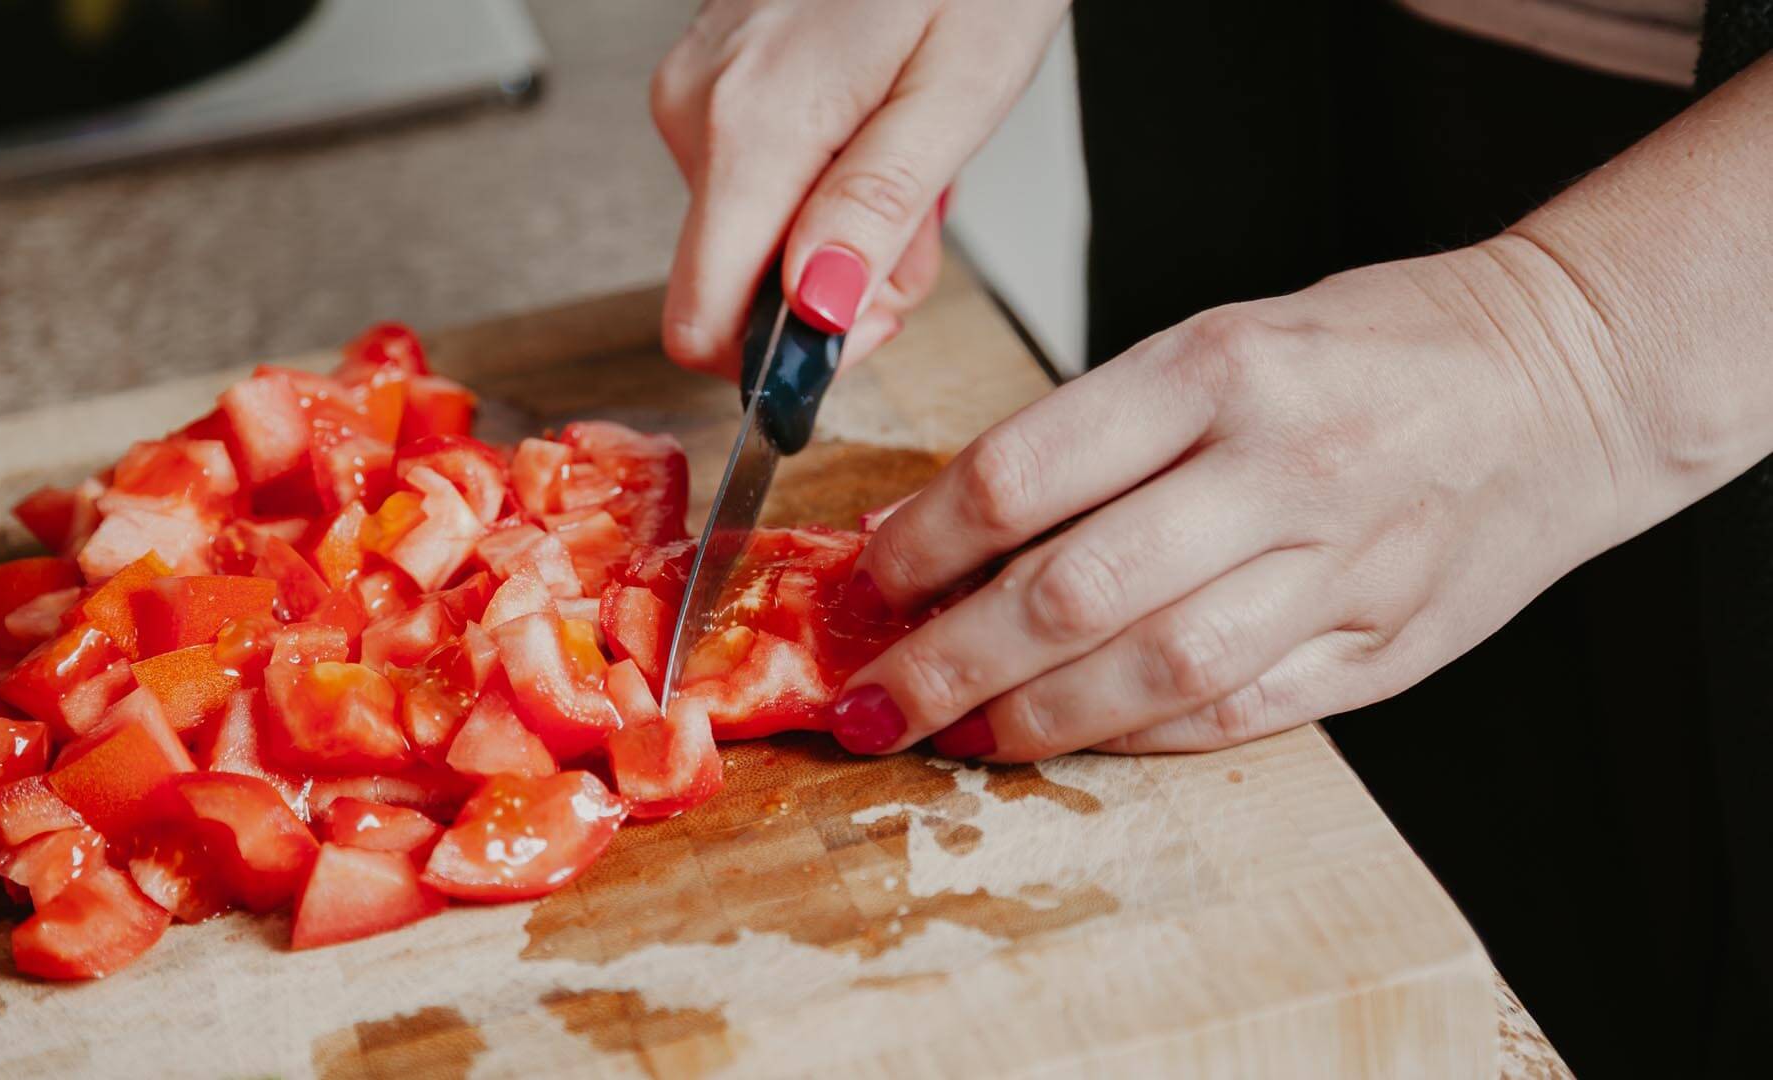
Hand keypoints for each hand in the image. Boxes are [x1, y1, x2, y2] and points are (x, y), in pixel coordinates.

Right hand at [650, 0, 1068, 375]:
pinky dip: (823, 180)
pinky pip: (754, 177)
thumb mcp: (956, 94)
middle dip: (834, 289)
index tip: (870, 323)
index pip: (704, 323)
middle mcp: (697, 109)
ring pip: (750, 235)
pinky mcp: (712, 75)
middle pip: (732, 286)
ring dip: (839, 231)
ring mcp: (696, 87)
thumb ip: (874, 214)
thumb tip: (814, 314)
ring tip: (911, 153)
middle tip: (919, 225)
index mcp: (751, 126)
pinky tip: (876, 123)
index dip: (786, 358)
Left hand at [831, 237, 1649, 759]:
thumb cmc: (1373, 350)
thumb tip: (946, 529)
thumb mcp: (1224, 342)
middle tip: (875, 702)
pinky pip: (1236, 715)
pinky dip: (1137, 737)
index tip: (869, 582)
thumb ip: (1099, 438)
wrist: (1564, 380)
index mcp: (1220, 366)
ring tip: (959, 734)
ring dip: (1033, 719)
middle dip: (948, 663)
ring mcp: (1343, 565)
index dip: (923, 544)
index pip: (1027, 471)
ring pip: (1152, 673)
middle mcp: (1280, 466)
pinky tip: (1073, 739)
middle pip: (1072, 593)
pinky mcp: (1385, 646)